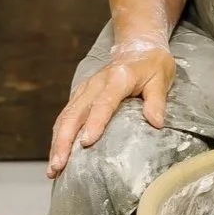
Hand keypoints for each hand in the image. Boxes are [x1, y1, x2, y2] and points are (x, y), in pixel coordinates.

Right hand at [47, 37, 175, 178]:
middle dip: (64, 140)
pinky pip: (66, 117)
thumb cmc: (151, 65)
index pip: (103, 103)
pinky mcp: (81, 95)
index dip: (94, 123)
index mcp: (117, 79)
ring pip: (65, 117)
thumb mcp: (161, 79)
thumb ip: (157, 100)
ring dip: (57, 142)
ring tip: (53, 169)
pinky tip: (56, 155)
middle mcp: (96, 84)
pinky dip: (59, 136)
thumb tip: (156, 123)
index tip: (86, 143)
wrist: (138, 45)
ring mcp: (85, 89)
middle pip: (75, 113)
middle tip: (59, 165)